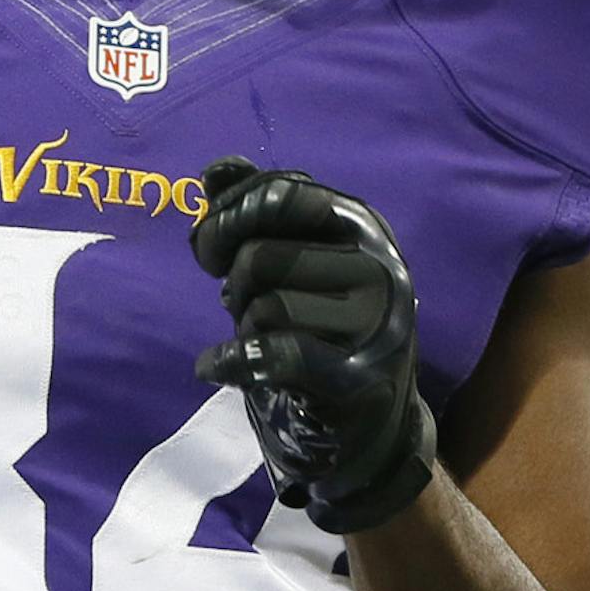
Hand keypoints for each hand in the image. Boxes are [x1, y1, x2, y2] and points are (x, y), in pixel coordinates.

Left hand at [189, 157, 436, 533]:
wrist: (372, 422)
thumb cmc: (322, 328)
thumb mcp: (295, 262)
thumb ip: (256, 211)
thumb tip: (217, 169)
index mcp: (363, 225)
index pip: (281, 192)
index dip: (231, 214)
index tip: (210, 248)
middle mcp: (379, 266)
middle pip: (260, 255)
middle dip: (232, 282)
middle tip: (235, 299)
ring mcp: (374, 325)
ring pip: (264, 307)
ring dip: (245, 328)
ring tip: (263, 338)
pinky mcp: (356, 380)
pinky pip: (274, 355)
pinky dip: (232, 362)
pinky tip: (213, 367)